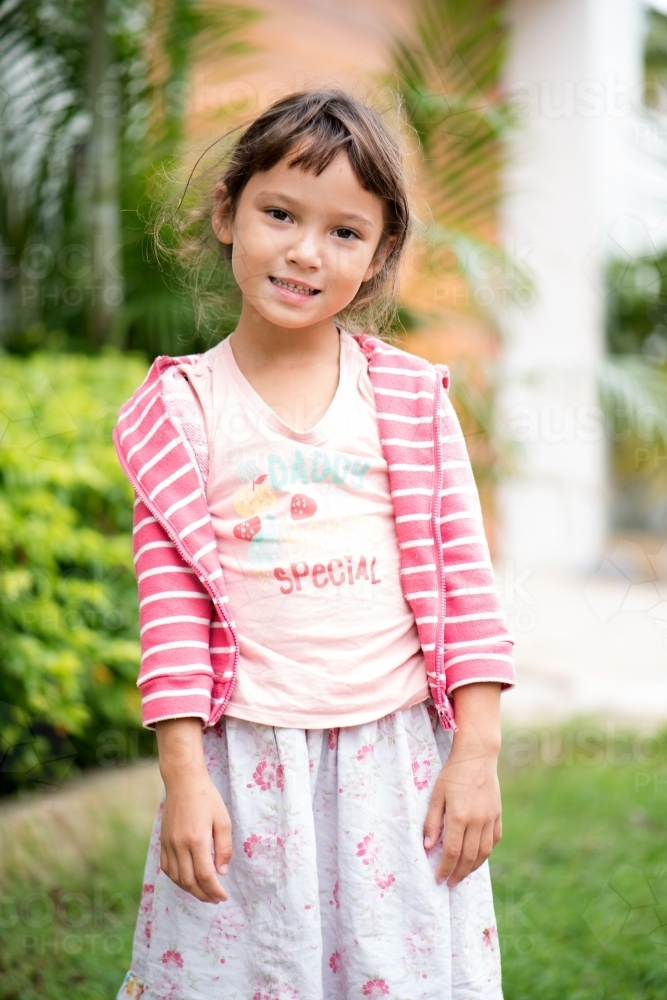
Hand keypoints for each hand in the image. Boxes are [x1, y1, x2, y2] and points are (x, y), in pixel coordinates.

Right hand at [155, 717, 230, 903]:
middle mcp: (179, 845)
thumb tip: (221, 872)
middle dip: (203, 895)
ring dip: (190, 890)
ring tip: (204, 892)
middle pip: (189, 882)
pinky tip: (188, 880)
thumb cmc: (207, 798)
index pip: (205, 875)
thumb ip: (223, 848)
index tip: (223, 896)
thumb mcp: (223, 820)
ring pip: (176, 878)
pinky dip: (177, 879)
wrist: (183, 782)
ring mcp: (168, 844)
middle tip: (215, 899)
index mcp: (197, 839)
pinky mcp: (162, 842)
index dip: (214, 890)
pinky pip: (167, 868)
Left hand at [423, 682, 501, 887]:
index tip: (438, 879)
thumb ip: (432, 821)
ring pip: (484, 853)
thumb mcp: (436, 795)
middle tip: (449, 883)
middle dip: (458, 874)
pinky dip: (486, 853)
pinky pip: (494, 840)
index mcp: (460, 816)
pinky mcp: (498, 815)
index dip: (445, 868)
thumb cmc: (452, 774)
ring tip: (462, 875)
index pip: (452, 852)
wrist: (477, 757)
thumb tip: (428, 847)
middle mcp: (477, 821)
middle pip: (469, 857)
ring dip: (473, 868)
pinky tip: (477, 858)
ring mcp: (490, 819)